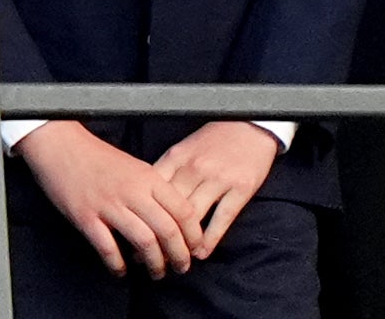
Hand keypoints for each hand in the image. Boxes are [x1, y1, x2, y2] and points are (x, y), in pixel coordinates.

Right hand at [15, 120, 202, 278]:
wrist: (60, 145)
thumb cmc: (97, 157)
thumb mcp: (134, 167)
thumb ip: (153, 190)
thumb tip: (173, 219)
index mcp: (148, 177)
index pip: (183, 210)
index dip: (194, 235)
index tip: (195, 248)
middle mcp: (132, 191)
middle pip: (167, 230)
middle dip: (179, 256)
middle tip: (181, 267)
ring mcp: (108, 205)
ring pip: (143, 242)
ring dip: (154, 264)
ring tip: (157, 273)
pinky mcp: (86, 217)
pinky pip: (108, 249)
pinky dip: (118, 265)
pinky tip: (121, 271)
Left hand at [150, 121, 280, 257]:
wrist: (251, 125)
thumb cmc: (214, 139)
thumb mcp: (185, 148)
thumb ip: (167, 170)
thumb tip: (146, 198)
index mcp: (177, 157)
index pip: (153, 191)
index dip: (143, 215)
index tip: (134, 235)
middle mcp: (194, 168)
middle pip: (170, 207)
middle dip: (159, 233)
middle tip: (149, 257)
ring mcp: (218, 179)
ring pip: (194, 216)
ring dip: (183, 242)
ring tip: (175, 260)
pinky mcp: (240, 189)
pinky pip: (222, 218)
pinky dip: (210, 239)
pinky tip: (201, 253)